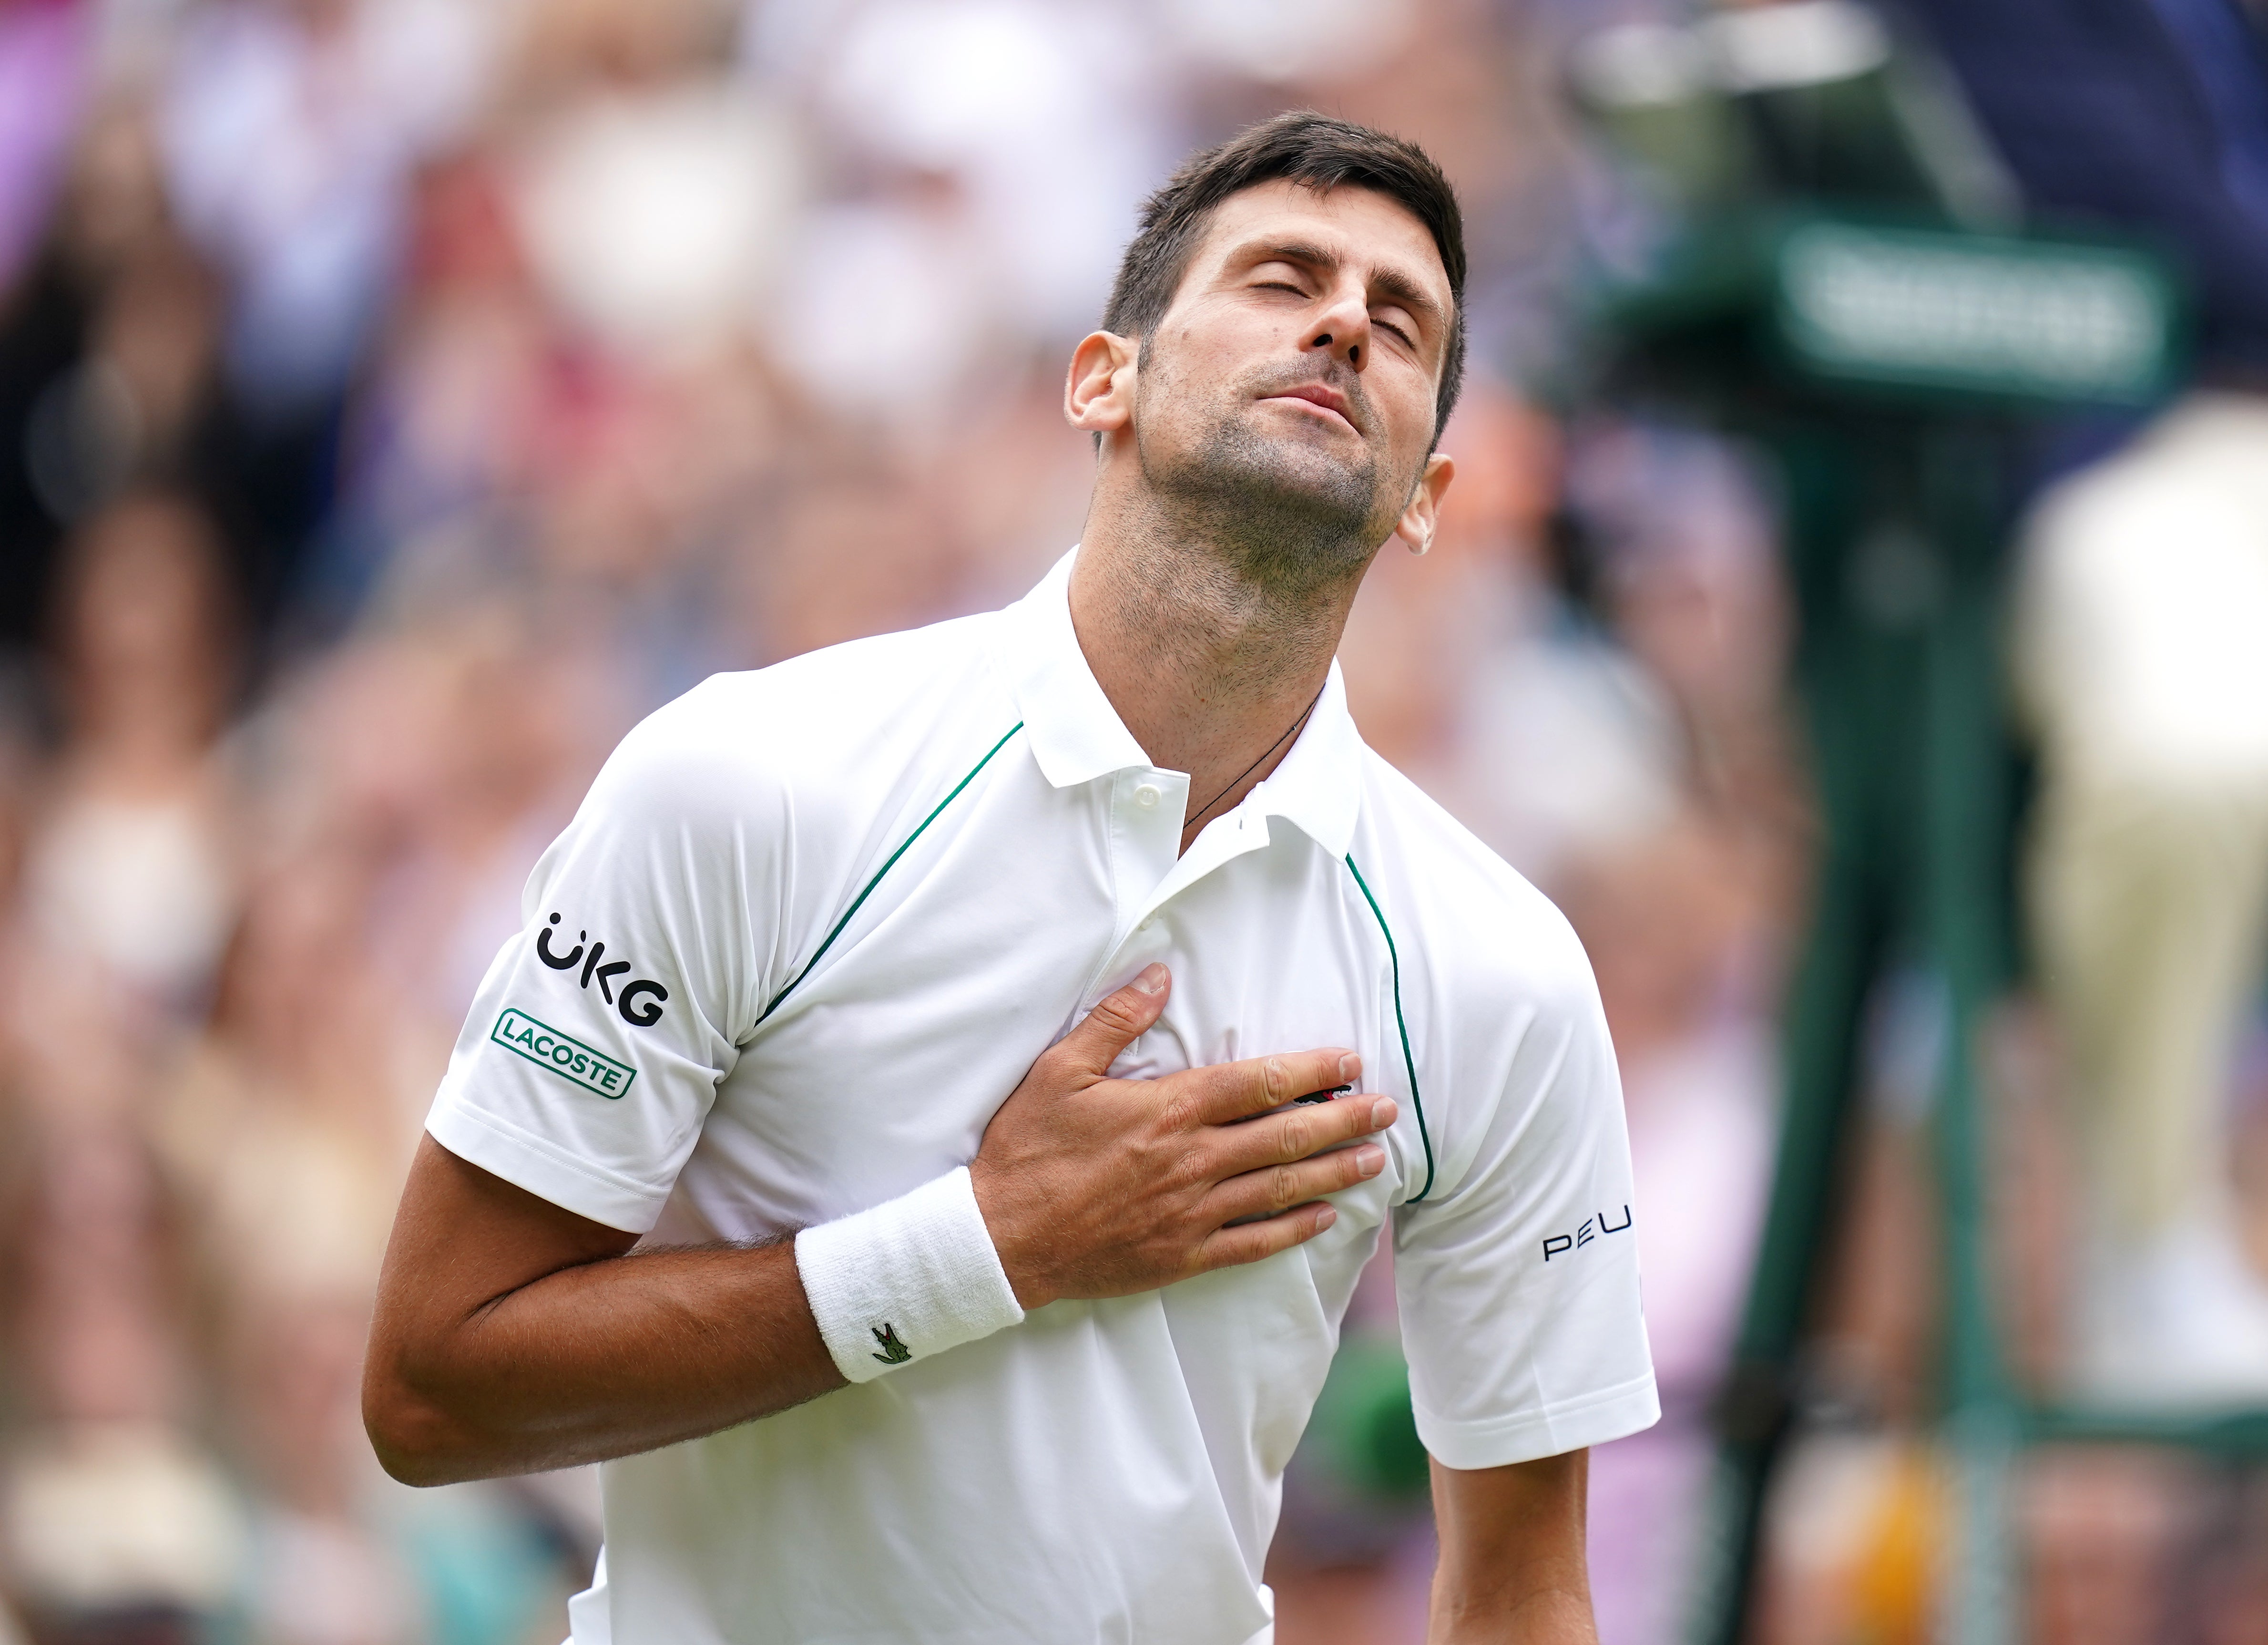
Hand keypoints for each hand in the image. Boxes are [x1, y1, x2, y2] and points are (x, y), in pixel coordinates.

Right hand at [970, 964, 1395, 1308]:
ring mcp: (1192, 1211)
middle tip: (1386, 1108)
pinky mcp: (1182, 1255)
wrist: (1000, 1239)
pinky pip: (1253, 1242)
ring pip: (1280, 1186)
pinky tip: (1325, 1216)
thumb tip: (1160, 976)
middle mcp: (1193, 1160)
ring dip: (1334, 1170)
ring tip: (1375, 1157)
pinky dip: (1294, 1228)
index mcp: (1169, 1109)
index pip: (1259, 1083)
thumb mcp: (1059, 1070)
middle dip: (1343, 1119)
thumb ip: (1114, 1021)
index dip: (1312, 1070)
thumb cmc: (1027, 1150)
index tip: (1349, 1061)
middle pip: (1286, 1134)